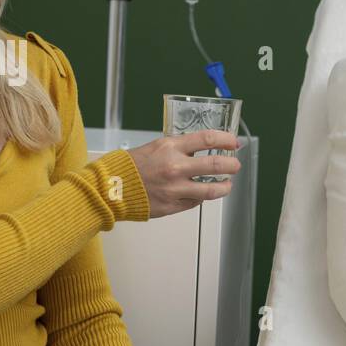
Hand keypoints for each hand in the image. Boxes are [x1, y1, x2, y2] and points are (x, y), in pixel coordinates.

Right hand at [126, 130, 242, 218]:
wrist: (110, 188)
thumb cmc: (129, 167)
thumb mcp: (155, 147)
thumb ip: (179, 148)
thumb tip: (201, 150)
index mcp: (170, 147)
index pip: (208, 139)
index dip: (226, 140)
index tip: (233, 142)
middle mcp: (175, 167)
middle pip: (216, 165)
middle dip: (232, 165)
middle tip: (235, 165)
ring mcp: (175, 189)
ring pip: (212, 189)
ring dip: (225, 186)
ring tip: (227, 184)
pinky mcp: (173, 206)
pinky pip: (196, 202)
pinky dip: (201, 197)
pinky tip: (201, 193)